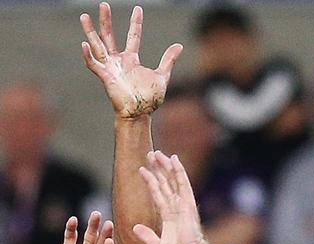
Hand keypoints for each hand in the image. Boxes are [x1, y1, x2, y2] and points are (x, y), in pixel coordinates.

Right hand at [80, 3, 181, 117]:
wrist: (140, 114)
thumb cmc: (149, 99)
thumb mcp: (161, 76)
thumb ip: (168, 60)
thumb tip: (179, 45)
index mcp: (131, 60)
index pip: (132, 36)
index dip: (135, 23)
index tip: (138, 9)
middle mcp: (119, 61)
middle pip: (109, 36)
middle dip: (106, 21)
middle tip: (104, 4)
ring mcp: (111, 68)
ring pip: (98, 45)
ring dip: (91, 31)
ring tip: (84, 16)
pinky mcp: (105, 77)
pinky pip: (94, 64)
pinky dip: (88, 55)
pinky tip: (84, 44)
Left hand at [134, 151, 210, 243]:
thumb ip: (147, 236)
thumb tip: (134, 228)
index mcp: (169, 217)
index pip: (158, 194)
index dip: (150, 181)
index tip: (143, 169)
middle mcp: (176, 208)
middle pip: (165, 183)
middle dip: (158, 168)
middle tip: (151, 154)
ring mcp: (183, 205)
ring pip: (173, 180)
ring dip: (165, 166)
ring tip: (157, 152)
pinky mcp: (189, 205)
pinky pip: (183, 184)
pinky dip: (179, 171)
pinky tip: (174, 159)